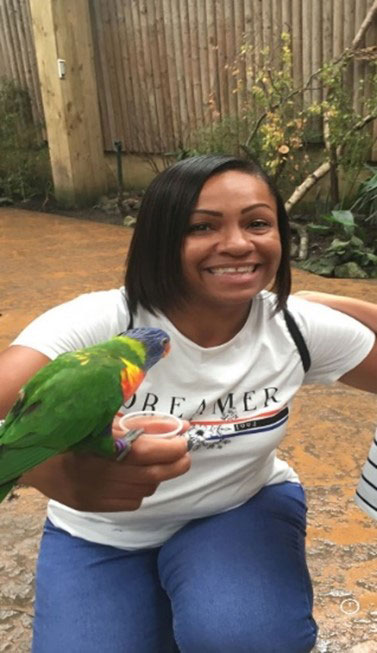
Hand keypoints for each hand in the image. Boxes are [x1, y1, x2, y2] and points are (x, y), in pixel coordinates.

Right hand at [21, 430, 190, 511]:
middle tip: (184, 456)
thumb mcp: (109, 421)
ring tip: (157, 465)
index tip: (184, 442)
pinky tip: (136, 479)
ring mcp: (95, 492)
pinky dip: (141, 491)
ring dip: (157, 477)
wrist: (37, 458)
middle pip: (151, 475)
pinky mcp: (93, 506)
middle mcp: (99, 471)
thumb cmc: (77, 432)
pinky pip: (131, 503)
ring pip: (144, 490)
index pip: (147, 452)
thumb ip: (145, 425)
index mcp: (102, 444)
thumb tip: (180, 428)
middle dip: (175, 465)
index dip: (171, 448)